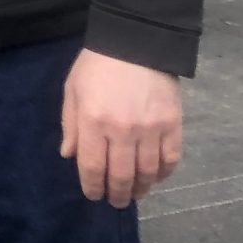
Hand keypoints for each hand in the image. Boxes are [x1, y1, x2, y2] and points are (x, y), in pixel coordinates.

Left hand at [60, 48, 183, 206]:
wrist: (136, 41)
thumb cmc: (97, 65)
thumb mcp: (73, 90)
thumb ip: (71, 125)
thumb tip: (69, 156)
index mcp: (93, 121)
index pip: (92, 167)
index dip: (92, 187)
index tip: (94, 195)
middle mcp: (122, 130)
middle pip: (122, 176)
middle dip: (118, 194)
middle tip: (117, 202)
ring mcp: (151, 129)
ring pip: (147, 172)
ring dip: (141, 188)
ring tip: (136, 193)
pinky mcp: (173, 124)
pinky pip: (170, 159)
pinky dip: (163, 173)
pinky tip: (156, 176)